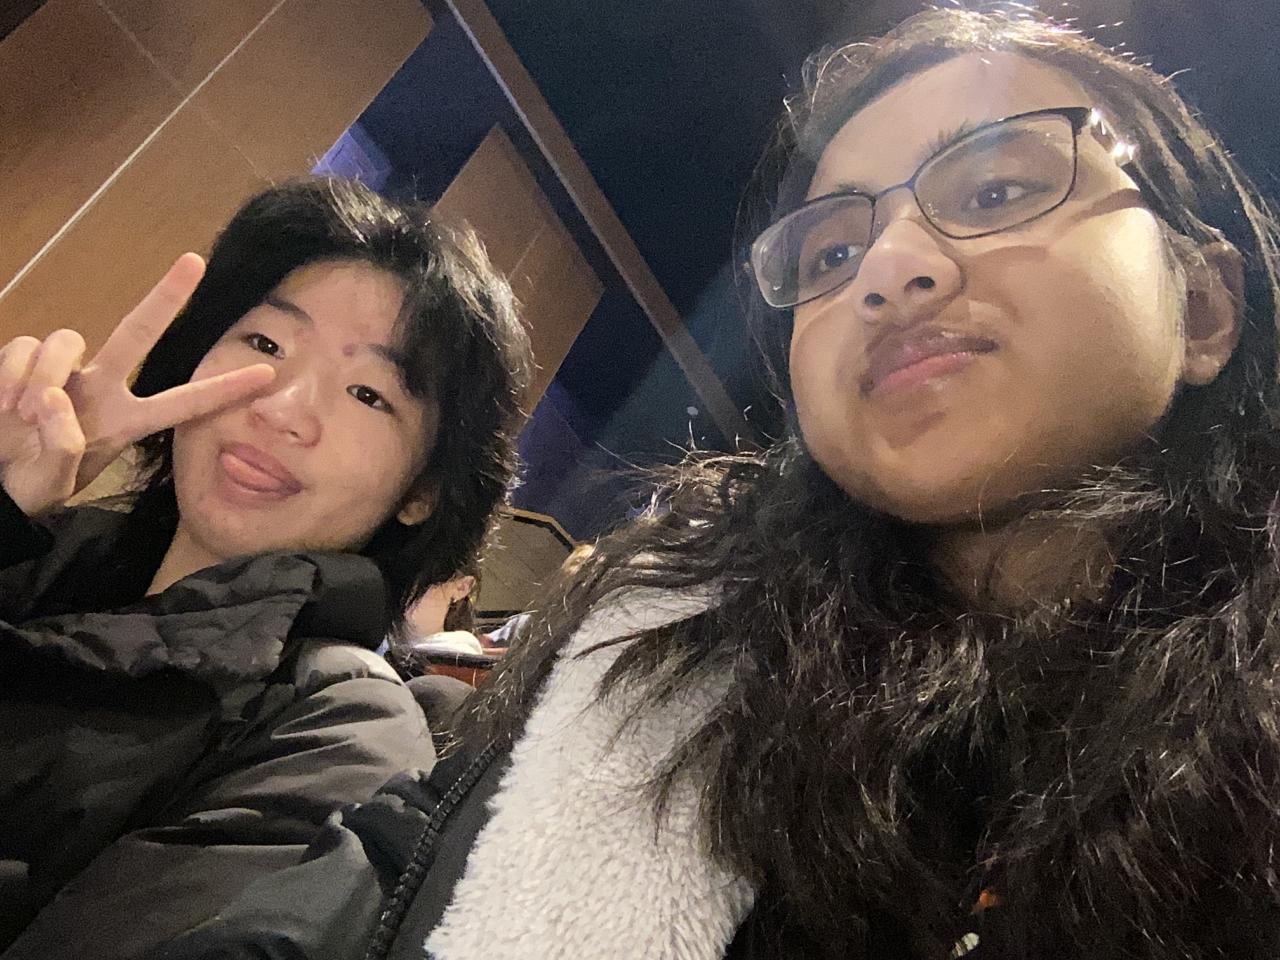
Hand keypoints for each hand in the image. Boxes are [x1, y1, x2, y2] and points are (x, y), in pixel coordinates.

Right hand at [0, 253, 275, 516]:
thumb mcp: (55, 481)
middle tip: (194, 262)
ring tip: (21, 414)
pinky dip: (11, 374)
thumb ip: (62, 447)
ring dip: (43, 373)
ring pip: (66, 340)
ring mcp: (64, 372)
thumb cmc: (32, 482)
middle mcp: (102, 387)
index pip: (184, 403)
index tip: (267, 374)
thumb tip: (54, 398)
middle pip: (139, 332)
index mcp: (127, 421)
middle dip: (166, 296)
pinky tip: (4, 402)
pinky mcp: (24, 361)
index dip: (224, 390)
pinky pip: (22, 348)